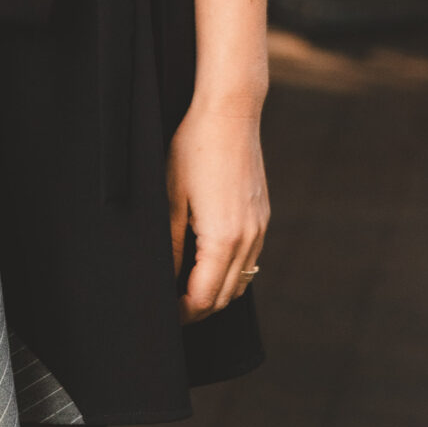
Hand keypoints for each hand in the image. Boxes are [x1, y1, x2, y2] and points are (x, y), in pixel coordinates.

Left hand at [166, 98, 268, 321]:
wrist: (230, 113)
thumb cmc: (194, 149)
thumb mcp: (170, 198)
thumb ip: (171, 245)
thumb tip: (166, 279)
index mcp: (223, 239)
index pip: (204, 297)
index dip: (182, 312)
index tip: (164, 313)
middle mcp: (248, 239)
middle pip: (225, 297)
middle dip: (198, 309)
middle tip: (171, 307)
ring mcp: (260, 228)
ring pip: (241, 281)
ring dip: (216, 292)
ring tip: (186, 288)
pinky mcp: (263, 217)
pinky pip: (250, 260)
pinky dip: (230, 272)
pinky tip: (208, 263)